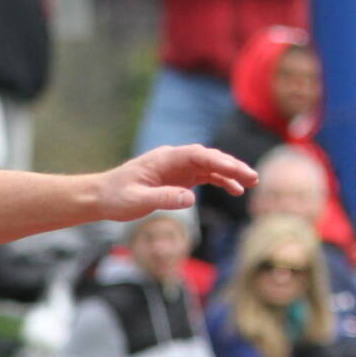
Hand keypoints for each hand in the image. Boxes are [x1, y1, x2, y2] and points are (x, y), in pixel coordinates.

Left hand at [92, 145, 253, 222]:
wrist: (102, 196)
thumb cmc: (117, 197)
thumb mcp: (137, 201)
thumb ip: (163, 198)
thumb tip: (191, 198)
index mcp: (164, 159)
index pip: (197, 155)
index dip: (218, 161)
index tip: (235, 170)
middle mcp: (174, 159)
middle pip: (208, 158)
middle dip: (231, 166)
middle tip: (252, 177)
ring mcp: (178, 167)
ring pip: (210, 166)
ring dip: (231, 173)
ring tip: (251, 183)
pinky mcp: (180, 178)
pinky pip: (205, 176)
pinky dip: (221, 181)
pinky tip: (235, 190)